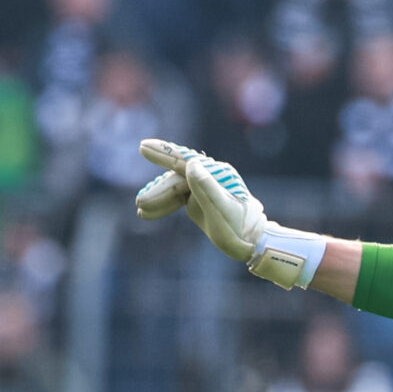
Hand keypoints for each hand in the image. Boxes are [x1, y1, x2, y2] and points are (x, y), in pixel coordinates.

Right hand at [133, 138, 326, 288]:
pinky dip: (163, 205)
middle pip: (177, 178)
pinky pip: (177, 199)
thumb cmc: (239, 229)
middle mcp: (209, 177)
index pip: (185, 160)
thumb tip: (191, 164)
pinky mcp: (199, 201)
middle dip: (158, 191)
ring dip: (158, 199)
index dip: (164, 153)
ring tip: (142, 211)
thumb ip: (206, 187)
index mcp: (217, 174)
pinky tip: (148, 213)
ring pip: (174, 189)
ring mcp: (203, 188)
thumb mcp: (221, 210)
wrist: (252, 244)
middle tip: (140, 204)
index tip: (143, 147)